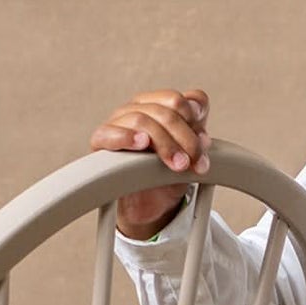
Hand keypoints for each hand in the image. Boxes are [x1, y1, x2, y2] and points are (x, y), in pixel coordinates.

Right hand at [90, 88, 212, 237]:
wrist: (153, 204)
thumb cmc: (169, 173)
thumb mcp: (191, 152)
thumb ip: (198, 132)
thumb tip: (201, 125)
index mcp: (158, 105)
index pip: (177, 100)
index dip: (194, 121)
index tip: (204, 145)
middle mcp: (137, 109)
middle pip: (165, 111)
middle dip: (185, 139)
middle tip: (196, 162)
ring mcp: (118, 122)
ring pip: (142, 120)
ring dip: (165, 144)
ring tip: (178, 165)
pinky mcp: (101, 141)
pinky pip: (110, 133)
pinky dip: (126, 137)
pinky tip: (141, 143)